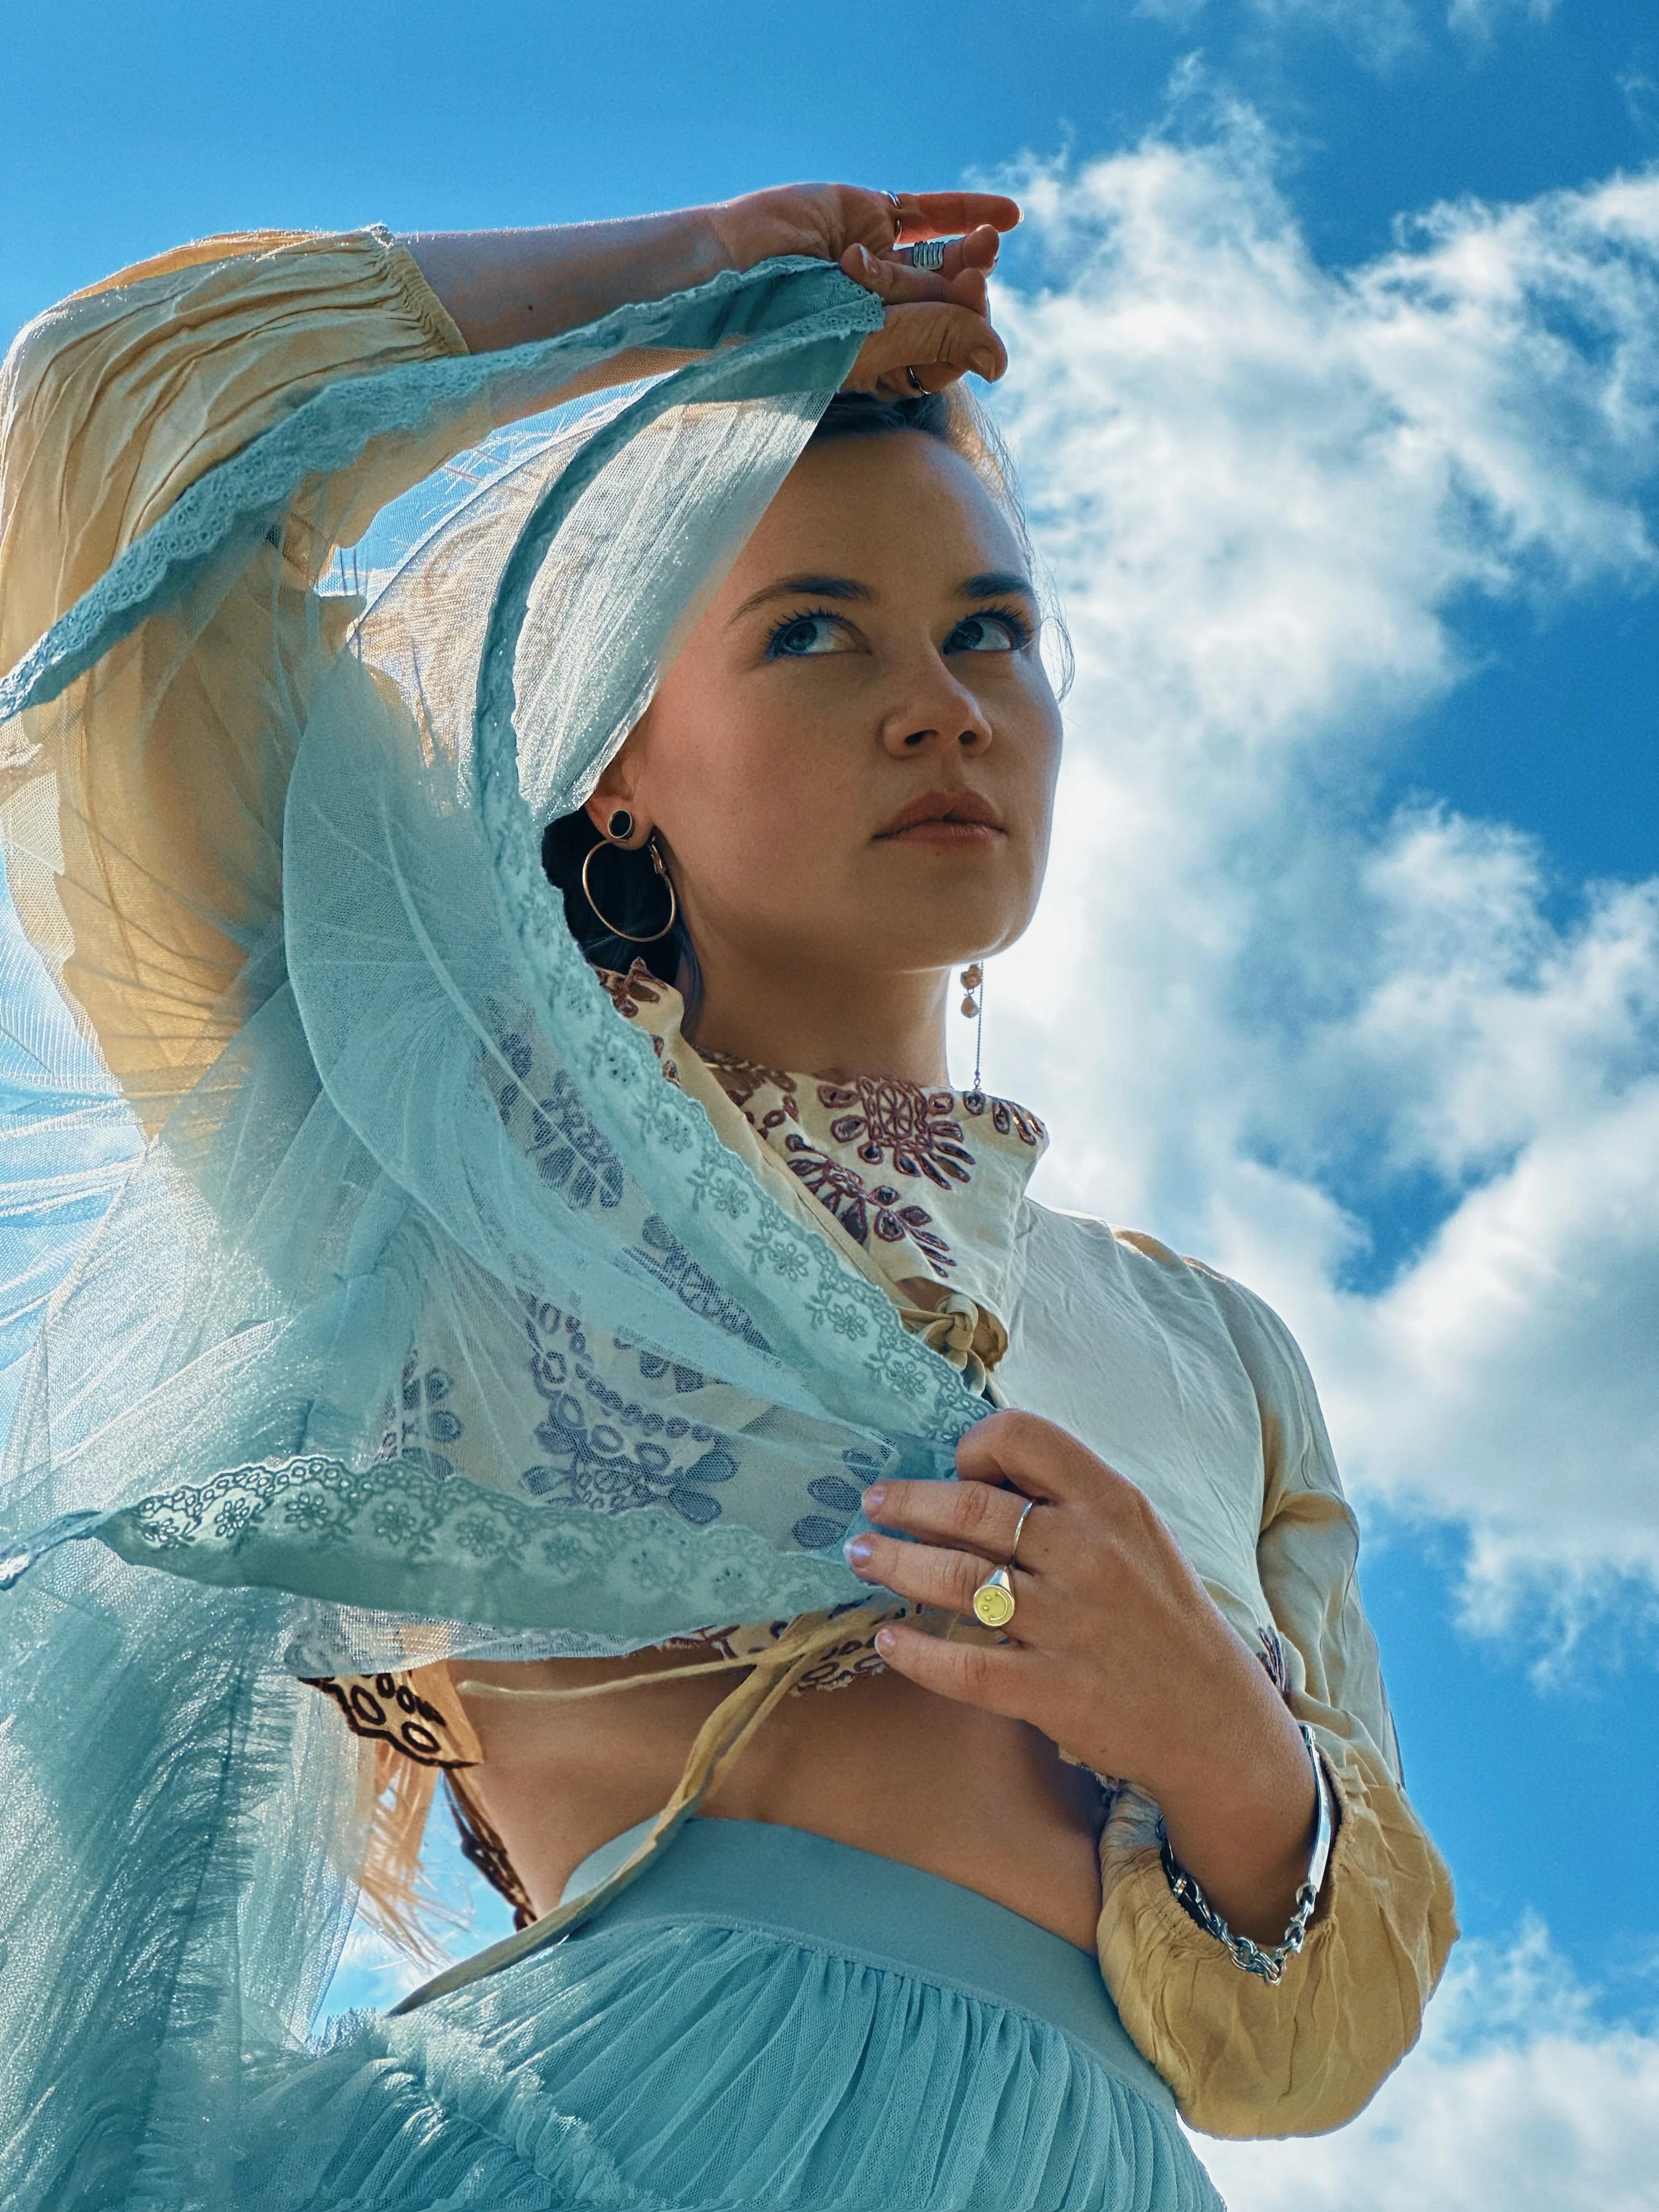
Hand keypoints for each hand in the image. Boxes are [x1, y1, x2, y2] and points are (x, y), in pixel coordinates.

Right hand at [707, 183, 1019, 395]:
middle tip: (971, 278)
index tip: (970, 317)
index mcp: (879, 359)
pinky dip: (967, 210)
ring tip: (989, 243)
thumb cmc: (792, 327)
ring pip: (943, 258)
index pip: (947, 354)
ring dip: (974, 252)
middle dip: (970, 292)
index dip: (968, 334)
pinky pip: (927, 212)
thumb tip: (1001, 360)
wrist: (731, 274)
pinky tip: (1010, 215)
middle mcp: (880, 314)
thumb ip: (940, 340)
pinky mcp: (866, 215)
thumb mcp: (873, 342)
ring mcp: (875, 263)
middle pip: (949, 306)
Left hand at [844, 1409, 1319, 1944]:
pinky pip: (961, 1666)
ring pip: (955, 1579)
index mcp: (1112, 1503)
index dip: (975, 1446)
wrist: (1214, 1721)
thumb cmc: (1160, 1618)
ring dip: (895, 1563)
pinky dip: (914, 1652)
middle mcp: (1089, 1553)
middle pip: (971, 1507)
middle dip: (905, 1502)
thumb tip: (975, 1474)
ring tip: (862, 1556)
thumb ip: (1069, 1503)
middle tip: (870, 1506)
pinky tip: (887, 1640)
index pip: (1023, 1437)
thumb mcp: (1136, 1537)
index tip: (958, 1470)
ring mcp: (1069, 1624)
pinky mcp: (1051, 1691)